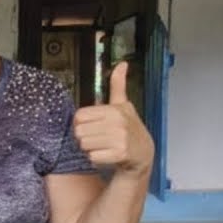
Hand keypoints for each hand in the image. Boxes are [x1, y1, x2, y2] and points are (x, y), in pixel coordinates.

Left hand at [71, 61, 154, 175]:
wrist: (143, 154)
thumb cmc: (130, 128)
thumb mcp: (123, 105)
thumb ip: (118, 85)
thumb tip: (122, 64)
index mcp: (113, 109)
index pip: (79, 116)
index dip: (81, 123)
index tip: (91, 125)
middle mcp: (116, 123)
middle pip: (79, 132)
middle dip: (85, 137)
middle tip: (98, 138)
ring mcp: (119, 139)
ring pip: (84, 145)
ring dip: (90, 148)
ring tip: (103, 146)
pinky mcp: (119, 154)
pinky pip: (92, 157)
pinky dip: (97, 159)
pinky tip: (107, 155)